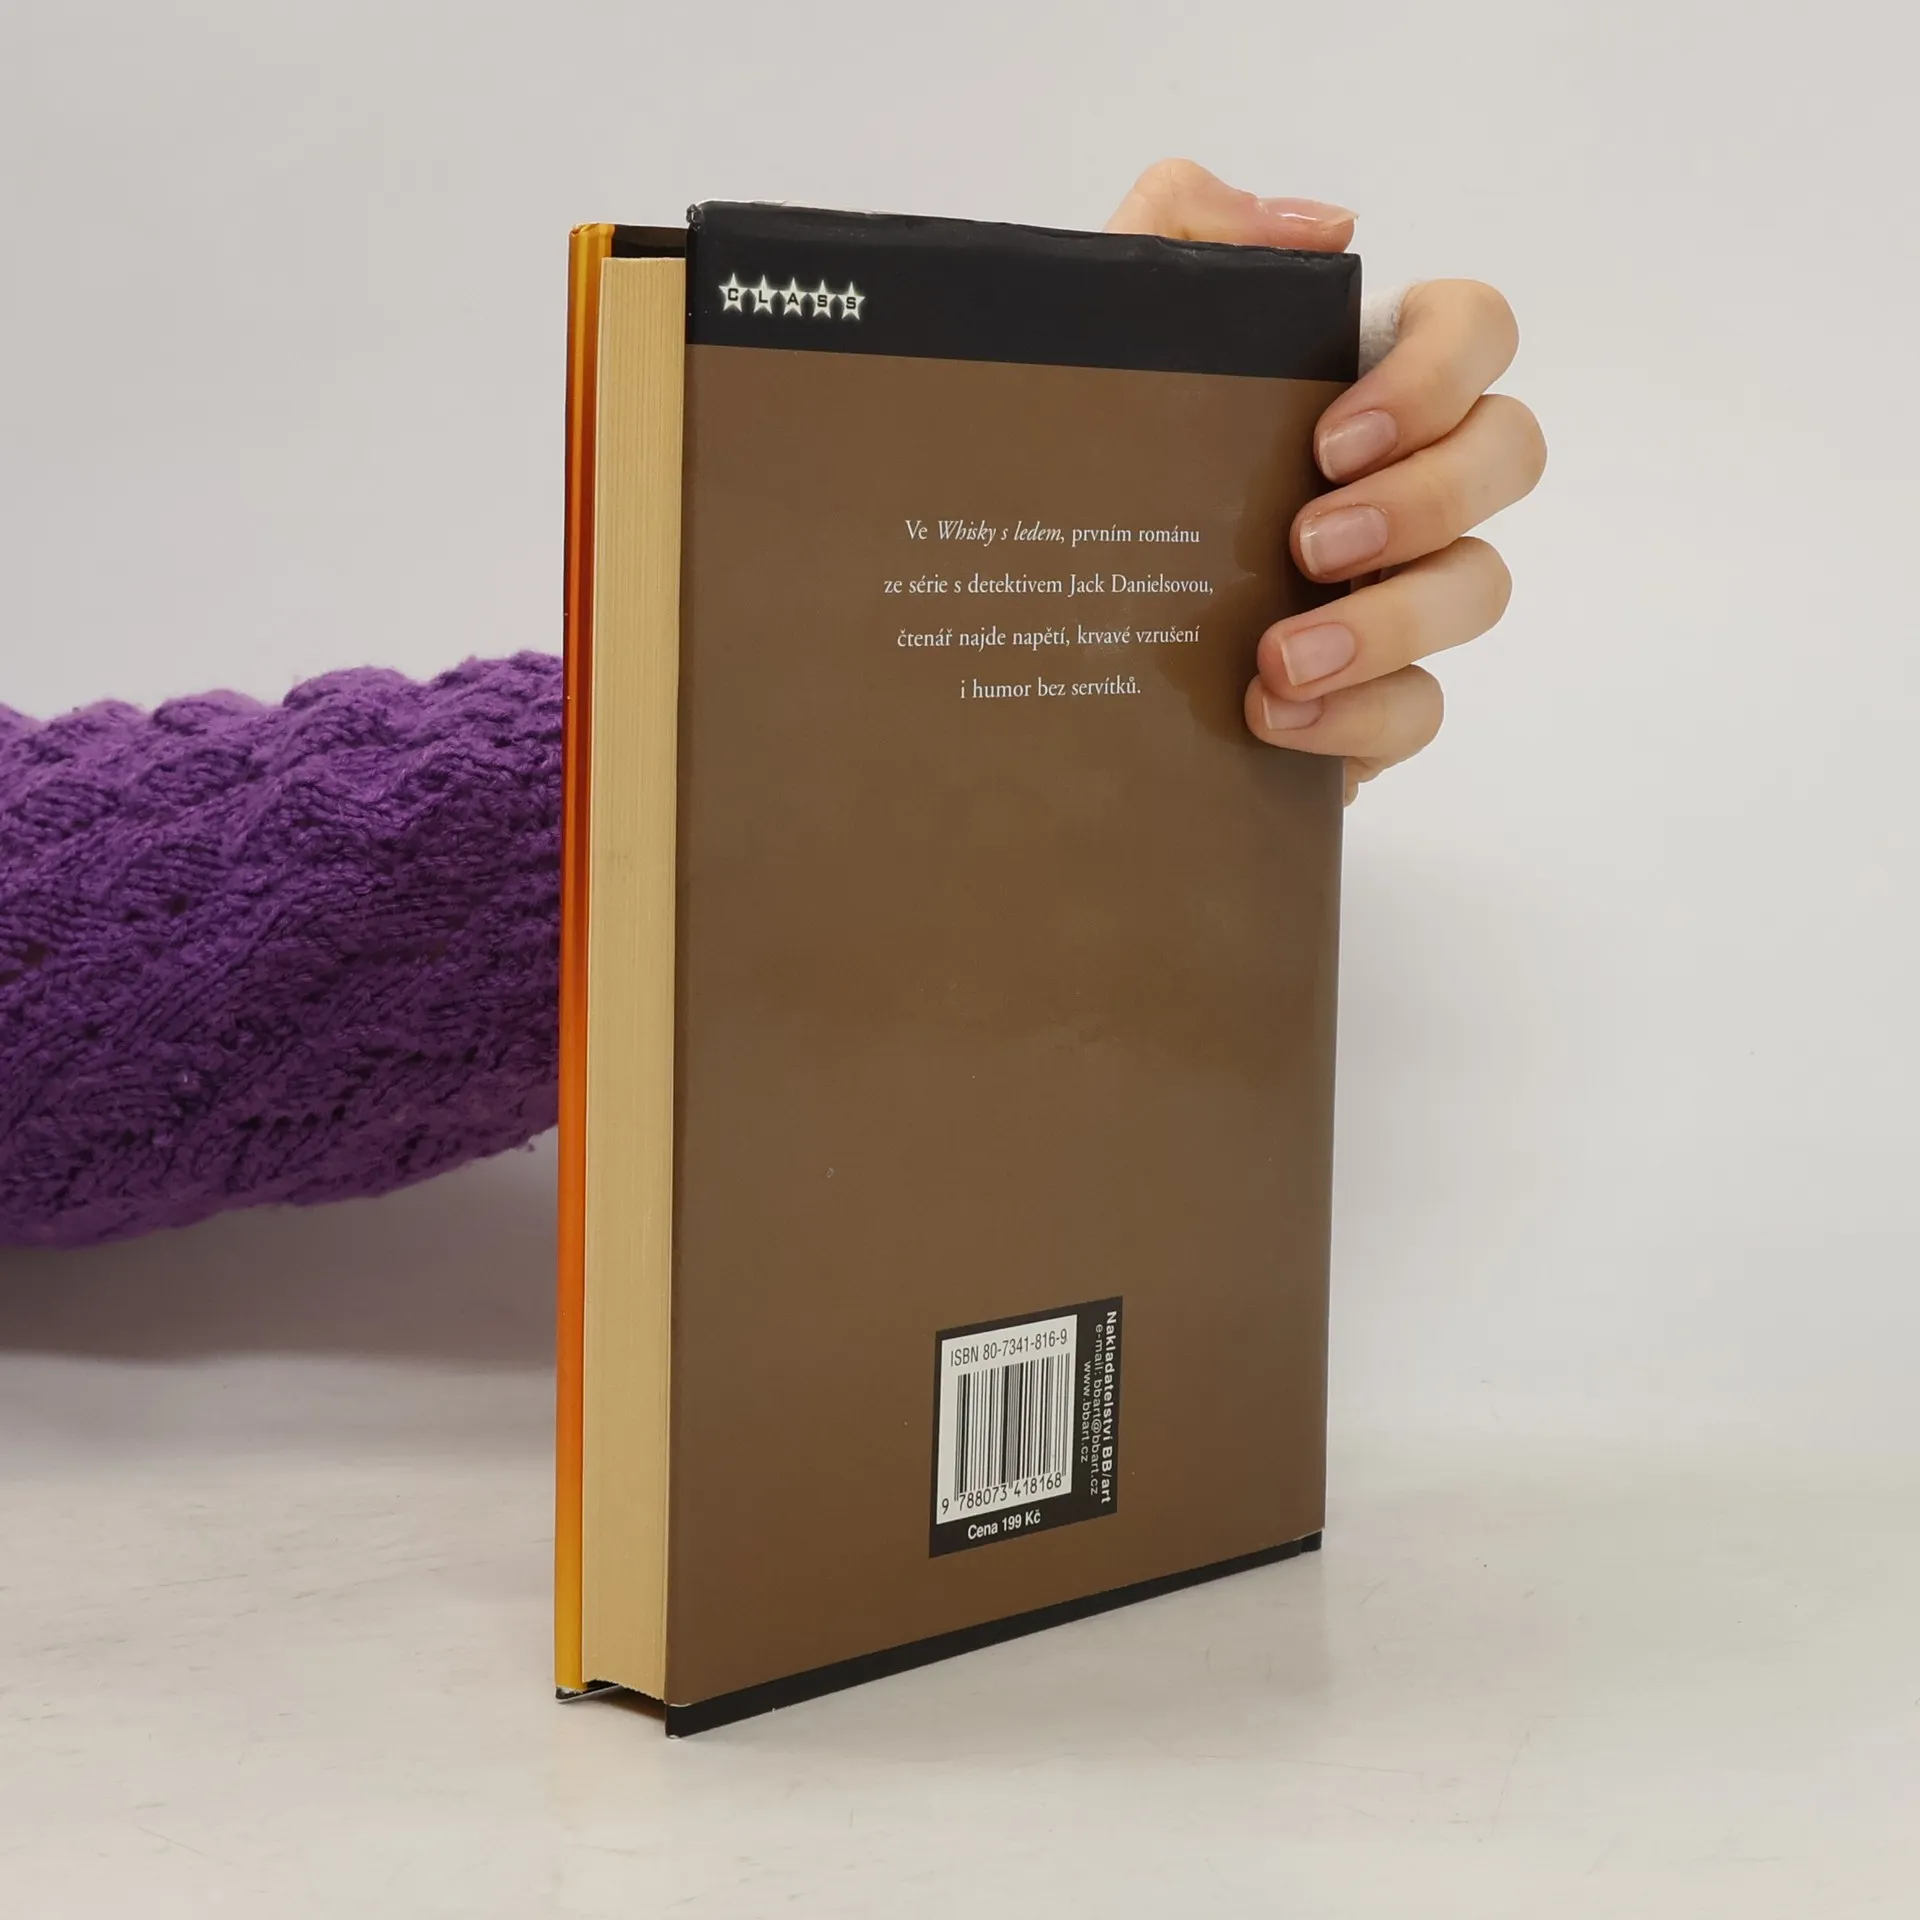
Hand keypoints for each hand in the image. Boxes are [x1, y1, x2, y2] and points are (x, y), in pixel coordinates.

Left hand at [1108, 159, 1545, 800]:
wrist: (1023, 628)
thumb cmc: (1077, 467)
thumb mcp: (1093, 335)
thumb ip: (1181, 233)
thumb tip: (1326, 226)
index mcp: (1353, 382)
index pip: (1473, 329)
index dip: (1436, 376)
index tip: (1331, 437)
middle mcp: (1400, 479)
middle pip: (1509, 455)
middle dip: (1425, 499)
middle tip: (1306, 544)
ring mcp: (1396, 592)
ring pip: (1480, 588)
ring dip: (1390, 623)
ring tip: (1276, 658)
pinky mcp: (1370, 695)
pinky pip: (1423, 706)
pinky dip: (1361, 715)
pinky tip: (1273, 717)